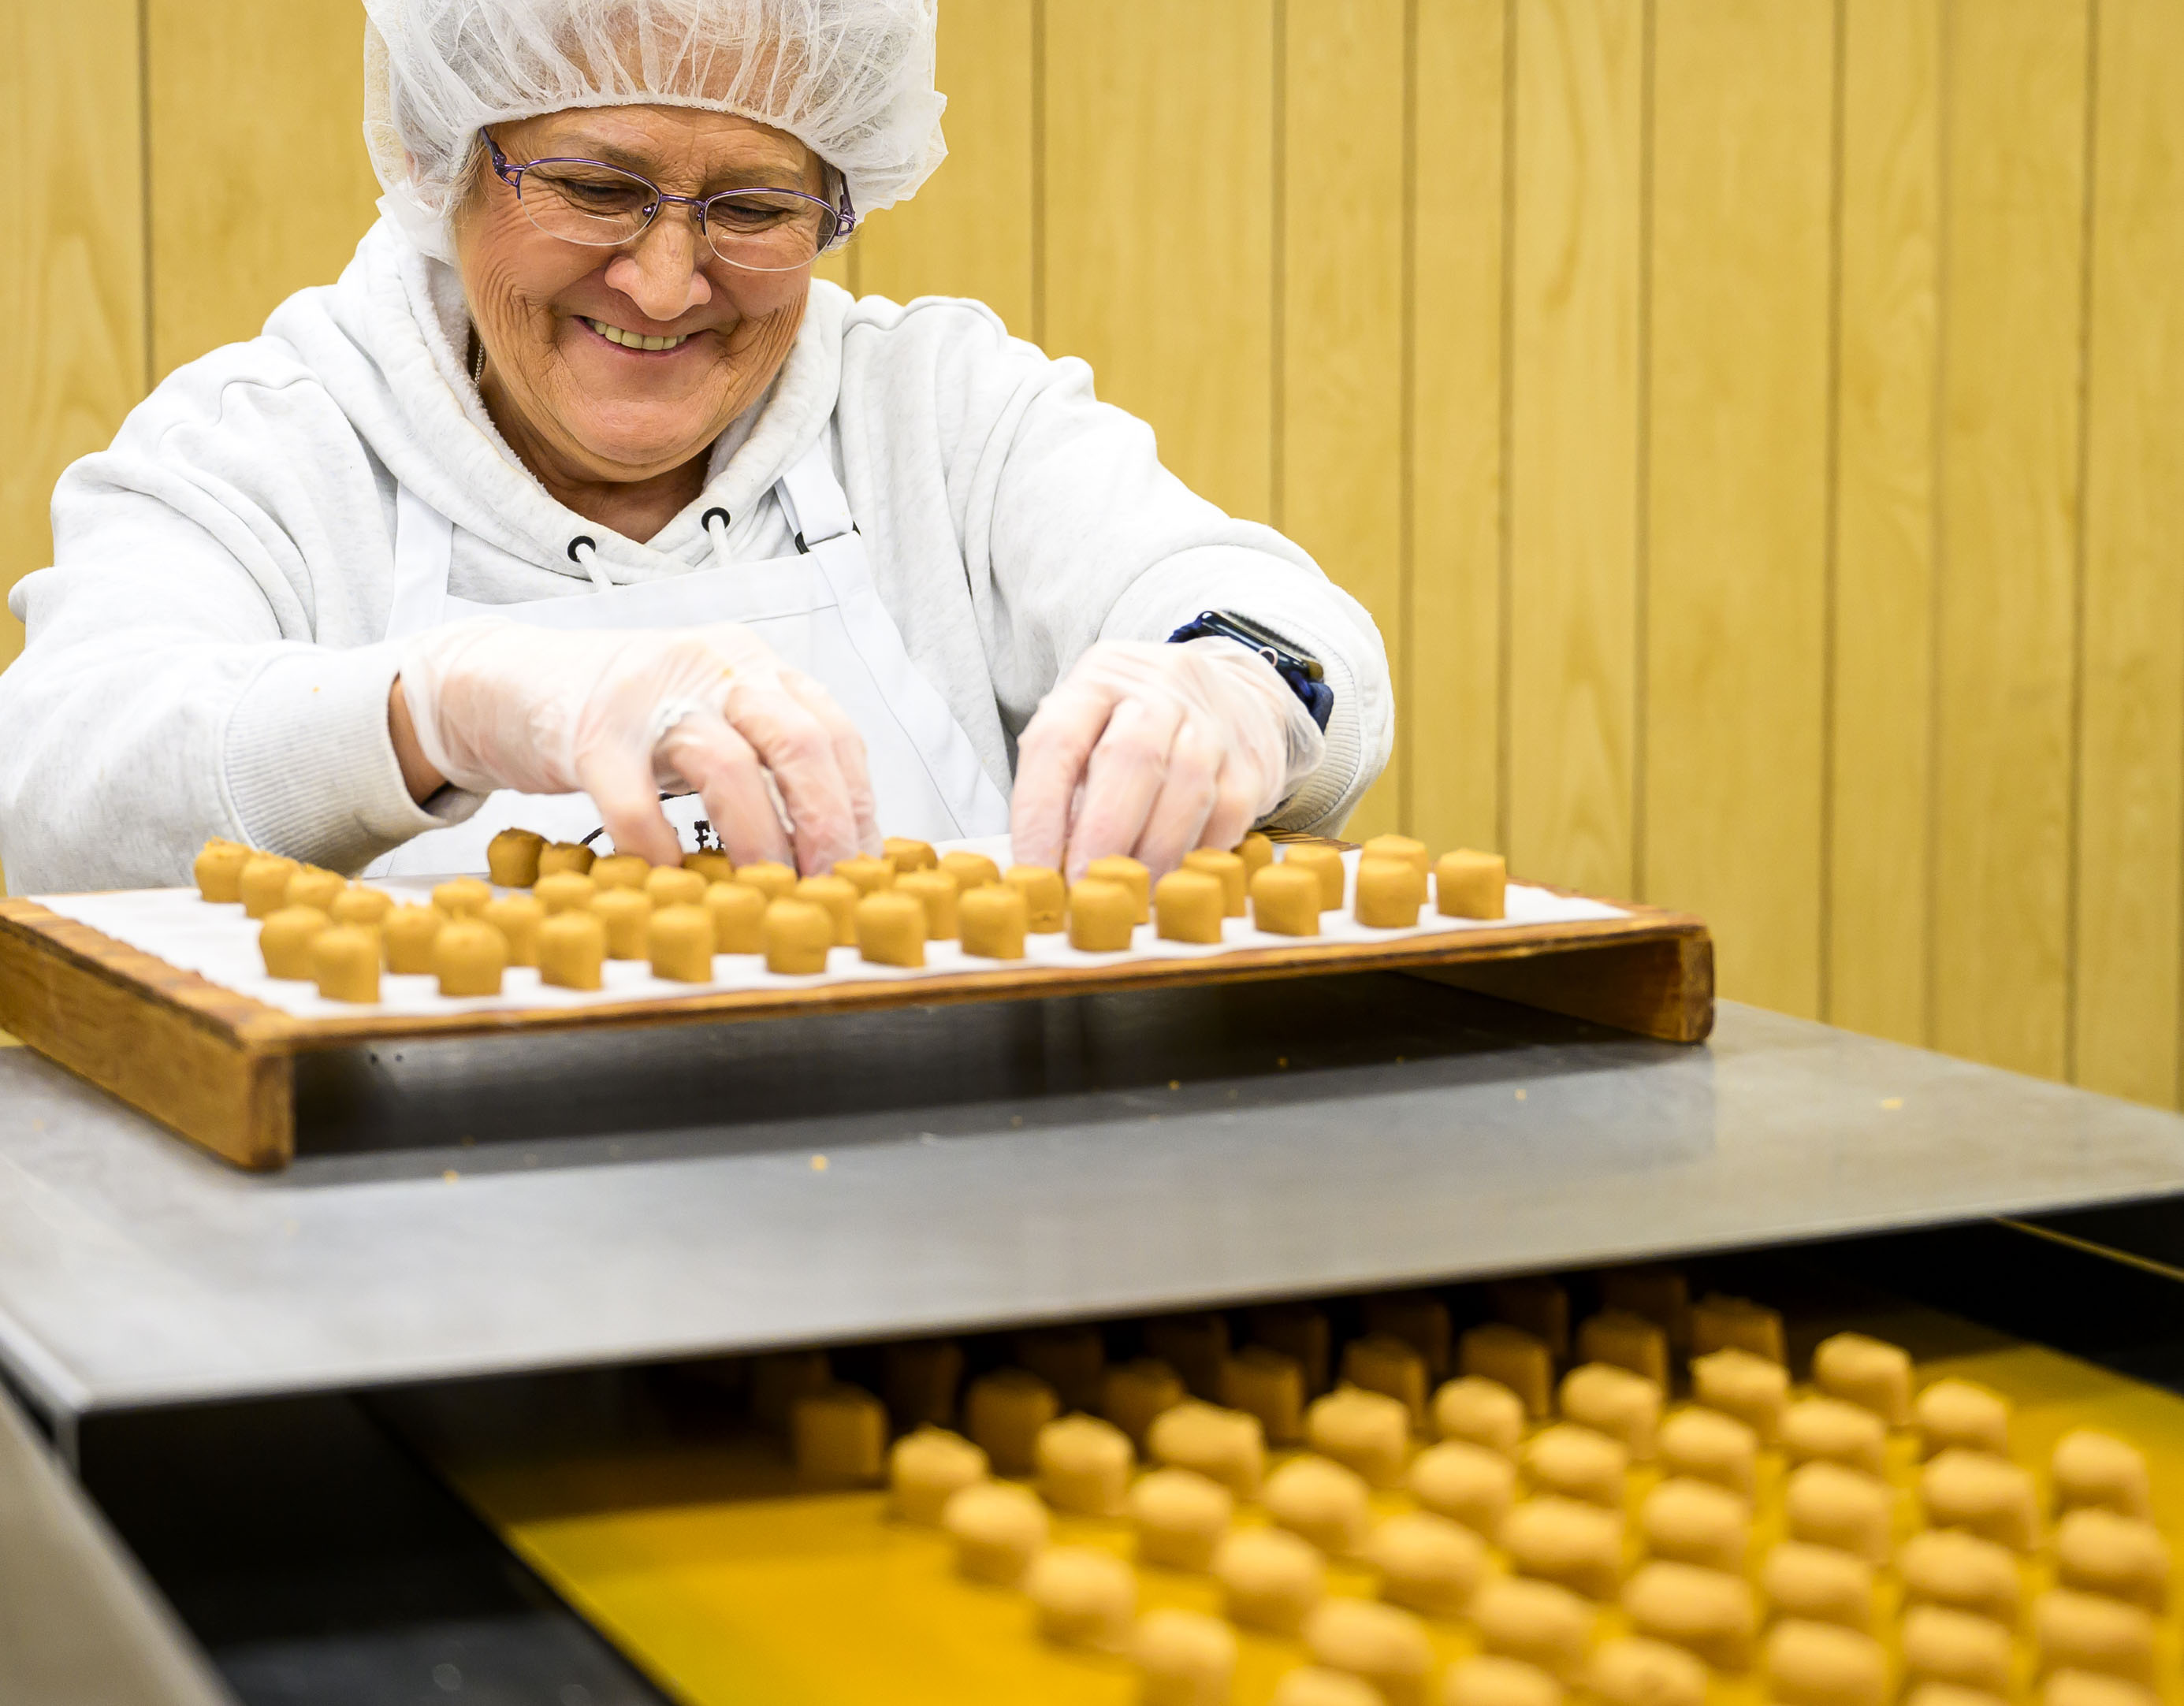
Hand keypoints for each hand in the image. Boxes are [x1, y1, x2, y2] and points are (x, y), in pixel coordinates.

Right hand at [394, 618, 878, 871]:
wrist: (506, 683)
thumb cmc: (620, 721)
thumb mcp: (707, 725)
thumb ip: (764, 768)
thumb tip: (832, 850)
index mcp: (753, 666)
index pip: (832, 732)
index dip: (855, 805)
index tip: (863, 867)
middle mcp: (713, 668)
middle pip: (797, 739)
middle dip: (824, 822)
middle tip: (828, 886)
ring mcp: (650, 694)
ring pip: (726, 764)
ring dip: (756, 839)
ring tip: (762, 893)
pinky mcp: (589, 731)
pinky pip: (634, 797)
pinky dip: (659, 845)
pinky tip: (672, 878)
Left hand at [1011, 638, 1325, 880]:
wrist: (1231, 693)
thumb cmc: (1135, 726)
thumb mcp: (1087, 729)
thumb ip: (1062, 786)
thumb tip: (1044, 870)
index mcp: (1098, 679)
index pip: (1057, 741)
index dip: (1039, 812)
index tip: (1032, 871)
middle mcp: (1158, 688)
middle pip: (1130, 758)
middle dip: (1103, 835)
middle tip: (1084, 889)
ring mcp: (1212, 721)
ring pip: (1186, 787)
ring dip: (1153, 853)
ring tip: (1130, 896)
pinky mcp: (1251, 761)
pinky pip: (1226, 814)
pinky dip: (1197, 853)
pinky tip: (1174, 878)